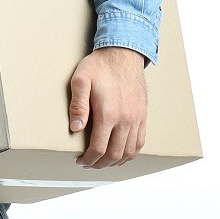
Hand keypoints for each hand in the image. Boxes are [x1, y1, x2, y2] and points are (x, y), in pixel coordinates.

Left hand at [68, 47, 148, 167]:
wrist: (124, 54)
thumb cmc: (100, 66)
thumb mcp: (81, 80)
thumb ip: (77, 105)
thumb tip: (76, 128)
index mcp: (108, 113)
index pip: (99, 148)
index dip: (88, 159)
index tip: (80, 161)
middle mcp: (126, 119)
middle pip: (114, 154)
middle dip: (100, 164)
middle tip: (89, 164)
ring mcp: (137, 118)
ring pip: (129, 152)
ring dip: (115, 162)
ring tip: (102, 162)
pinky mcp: (143, 115)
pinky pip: (140, 141)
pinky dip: (130, 153)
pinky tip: (121, 155)